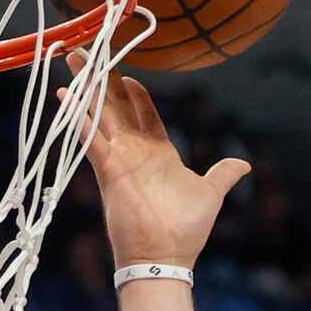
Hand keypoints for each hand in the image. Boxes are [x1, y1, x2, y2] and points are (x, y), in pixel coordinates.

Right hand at [74, 71, 249, 269]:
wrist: (166, 257)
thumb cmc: (186, 230)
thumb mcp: (210, 194)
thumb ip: (223, 174)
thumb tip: (244, 164)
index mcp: (159, 152)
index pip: (145, 114)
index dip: (136, 94)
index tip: (128, 74)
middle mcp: (136, 151)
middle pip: (116, 106)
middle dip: (102, 79)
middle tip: (87, 52)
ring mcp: (120, 158)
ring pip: (99, 113)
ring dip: (85, 86)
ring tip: (71, 59)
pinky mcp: (108, 170)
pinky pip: (90, 138)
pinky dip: (79, 117)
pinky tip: (66, 94)